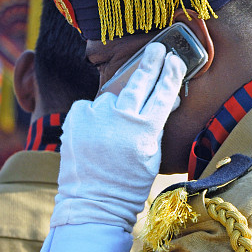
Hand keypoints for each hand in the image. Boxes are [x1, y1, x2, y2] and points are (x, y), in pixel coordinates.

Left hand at [52, 41, 185, 231]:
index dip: (171, 72)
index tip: (175, 58)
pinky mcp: (76, 117)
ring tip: (111, 133)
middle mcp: (121, 118)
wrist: (93, 203)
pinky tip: (94, 136)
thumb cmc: (128, 183)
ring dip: (114, 107)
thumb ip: (155, 125)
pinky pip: (89, 107)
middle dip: (150, 62)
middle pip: (139, 81)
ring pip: (110, 98)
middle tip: (156, 48)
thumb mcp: (152, 155)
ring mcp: (96, 116)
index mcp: (146, 129)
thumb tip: (167, 99)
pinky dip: (93, 116)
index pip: (163, 92)